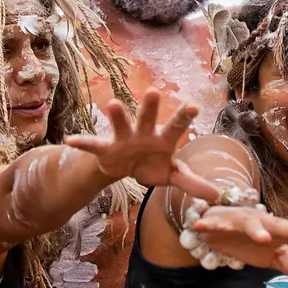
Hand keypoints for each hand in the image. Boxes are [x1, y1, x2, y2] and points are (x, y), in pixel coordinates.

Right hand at [65, 89, 219, 200]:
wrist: (126, 168)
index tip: (194, 106)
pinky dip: (82, 142)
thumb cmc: (153, 165)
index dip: (184, 117)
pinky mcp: (106, 149)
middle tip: (154, 91)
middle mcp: (144, 134)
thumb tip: (218, 195)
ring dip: (117, 116)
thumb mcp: (172, 175)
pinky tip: (70, 141)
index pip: (176, 127)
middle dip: (150, 107)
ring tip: (112, 104)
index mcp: (163, 139)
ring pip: (121, 125)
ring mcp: (123, 139)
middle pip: (148, 118)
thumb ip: (192, 182)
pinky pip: (93, 145)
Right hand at [193, 206, 287, 287]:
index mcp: (279, 233)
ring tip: (263, 237)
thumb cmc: (253, 240)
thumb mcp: (274, 256)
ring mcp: (242, 221)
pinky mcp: (220, 222)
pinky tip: (203, 226)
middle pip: (280, 226)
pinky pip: (215, 224)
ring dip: (256, 229)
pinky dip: (209, 224)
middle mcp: (264, 223)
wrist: (223, 222)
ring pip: (250, 224)